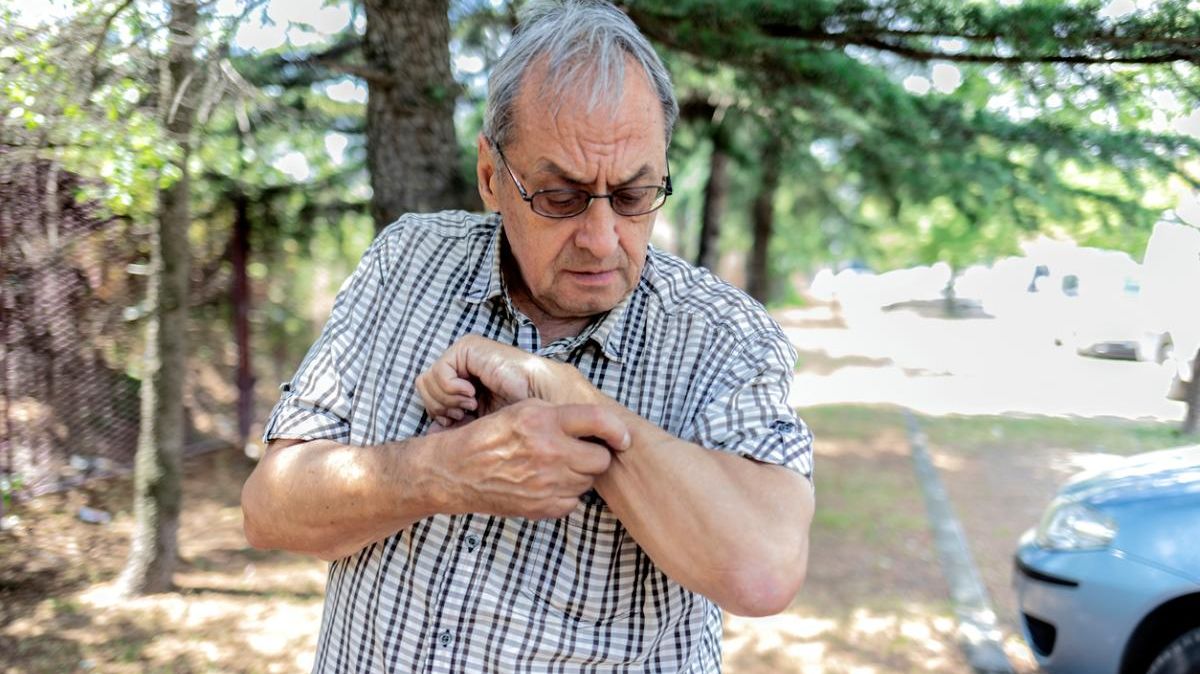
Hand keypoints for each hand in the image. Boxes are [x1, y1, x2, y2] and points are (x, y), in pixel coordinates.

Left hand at [415, 334, 590, 428]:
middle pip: (424, 389)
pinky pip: (440, 373)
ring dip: (448, 399)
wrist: (538, 400)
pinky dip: (452, 390)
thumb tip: (429, 434)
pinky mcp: (466, 348)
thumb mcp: (476, 424)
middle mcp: (459, 365)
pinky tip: (472, 394)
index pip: (429, 396)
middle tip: (466, 412)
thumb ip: (454, 426)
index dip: (438, 414)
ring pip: (427, 381)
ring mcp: (461, 355)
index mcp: (461, 380)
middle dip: (441, 407)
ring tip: (472, 403)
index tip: (460, 421)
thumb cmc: (514, 413)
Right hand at [433, 399, 629, 518]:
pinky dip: (566, 494)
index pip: (598, 421)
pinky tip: (546, 483)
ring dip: (579, 474)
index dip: (616, 430)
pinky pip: (574, 501)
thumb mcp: (522, 409)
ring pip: (588, 481)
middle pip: (600, 458)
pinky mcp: (544, 507)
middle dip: (593, 454)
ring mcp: (548, 483)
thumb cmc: (491, 436)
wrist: (459, 472)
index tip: (622, 437)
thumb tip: (597, 423)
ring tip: (556, 466)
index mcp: (544, 421)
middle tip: (577, 450)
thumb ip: (560, 413)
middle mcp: (550, 452)